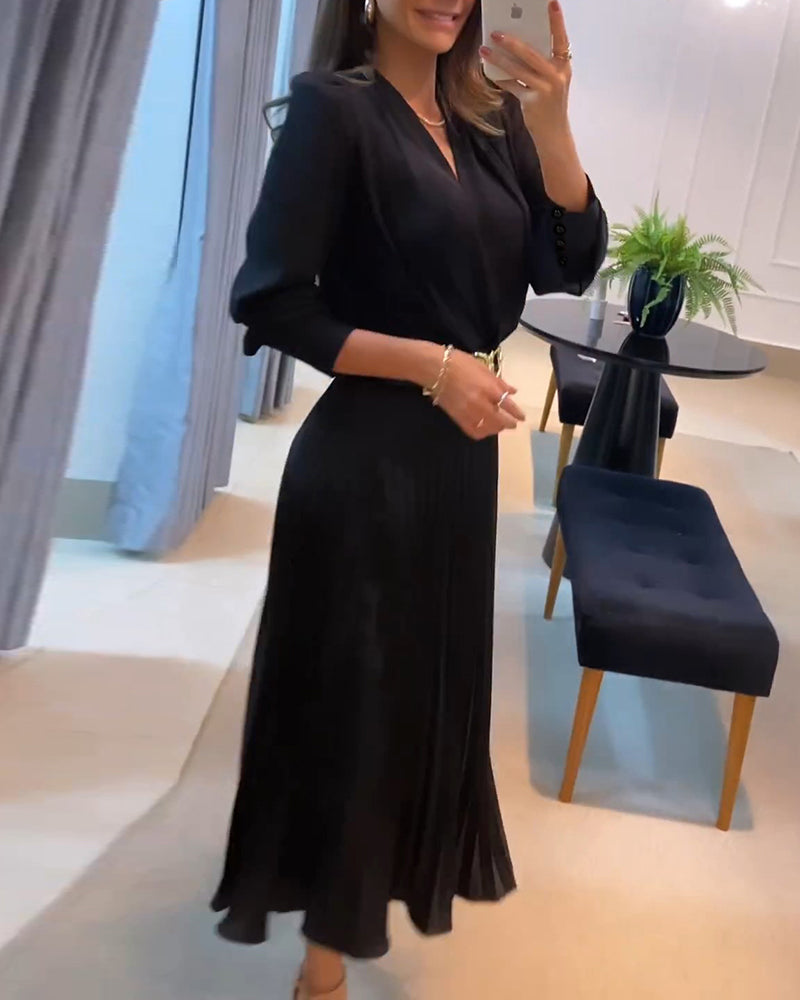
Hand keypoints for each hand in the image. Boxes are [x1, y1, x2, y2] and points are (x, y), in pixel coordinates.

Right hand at [434, 350, 525, 440]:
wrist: (434, 368)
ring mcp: (468, 412)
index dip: (516, 413)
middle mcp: (480, 403)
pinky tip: (484, 429)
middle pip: (500, 420)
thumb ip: (499, 382)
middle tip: (513, 424)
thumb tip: (512, 391)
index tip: (521, 417)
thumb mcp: (483, 368)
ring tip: (498, 426)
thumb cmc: (460, 363)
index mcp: (489, 388)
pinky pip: (473, 431)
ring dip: (496, 429)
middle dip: (509, 424)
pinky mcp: (458, 418)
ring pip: (487, 428)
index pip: (508, 405)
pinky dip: (481, 432)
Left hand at [480, 0, 572, 141]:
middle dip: (512, 42)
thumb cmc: (551, 102)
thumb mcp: (553, 80)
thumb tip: (517, 45)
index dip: (557, 21)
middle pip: (532, 54)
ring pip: (518, 69)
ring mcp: (545, 89)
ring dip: (499, 59)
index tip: (551, 3)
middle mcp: (557, 75)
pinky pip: (512, 86)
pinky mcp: (532, 101)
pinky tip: (489, 71)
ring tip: (485, 49)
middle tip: (496, 32)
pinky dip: (500, 78)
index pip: (561, 39)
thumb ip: (542, 64)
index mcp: (564, 65)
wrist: (553, 132)